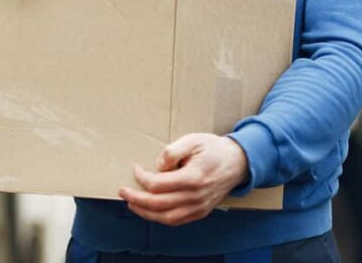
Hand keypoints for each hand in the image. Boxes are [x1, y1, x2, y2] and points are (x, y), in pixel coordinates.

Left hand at [118, 133, 248, 225]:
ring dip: (145, 213)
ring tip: (132, 204)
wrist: (238, 163)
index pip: (158, 184)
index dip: (142, 178)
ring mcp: (199, 207)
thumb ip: (173, 151)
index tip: (136, 169)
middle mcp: (195, 196)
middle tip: (123, 191)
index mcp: (193, 177)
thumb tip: (158, 166)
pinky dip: (161, 218)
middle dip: (136, 198)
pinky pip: (177, 220)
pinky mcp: (201, 212)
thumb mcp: (193, 140)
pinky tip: (151, 211)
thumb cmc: (214, 149)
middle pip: (158, 204)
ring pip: (166, 217)